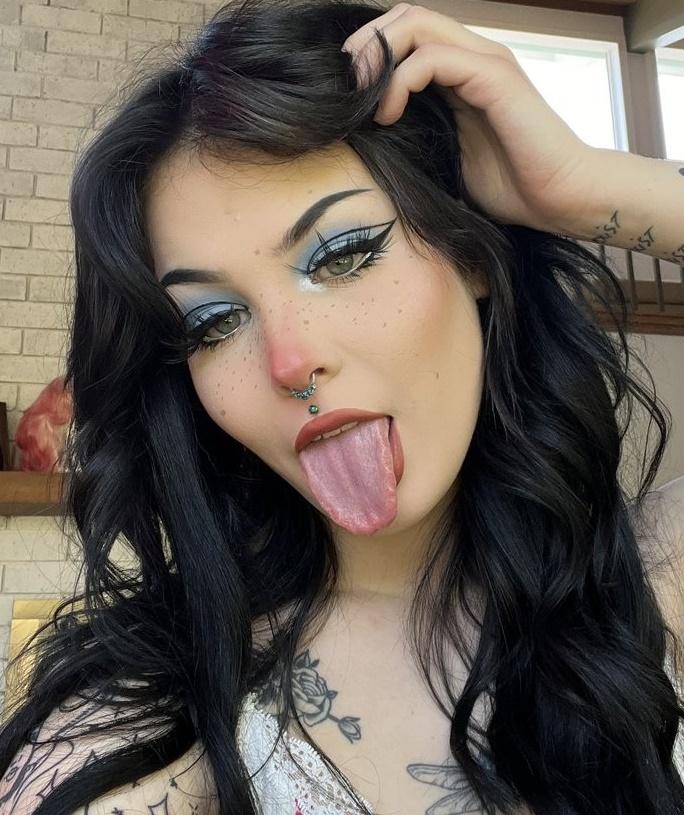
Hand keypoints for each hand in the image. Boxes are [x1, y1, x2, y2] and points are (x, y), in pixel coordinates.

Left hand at [341, 2, 599, 233]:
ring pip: (416, 24)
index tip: (346, 92)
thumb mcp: (447, 156)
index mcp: (462, 72)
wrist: (559, 199)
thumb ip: (418, 134)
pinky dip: (399, 81)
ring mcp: (486, 62)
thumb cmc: (510, 186)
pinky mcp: (494, 77)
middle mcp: (474, 56)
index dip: (370, 52)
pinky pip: (433, 58)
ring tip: (360, 97)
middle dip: (366, 44)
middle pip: (406, 15)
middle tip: (345, 85)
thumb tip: (370, 139)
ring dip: (377, 56)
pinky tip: (388, 114)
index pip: (407, 33)